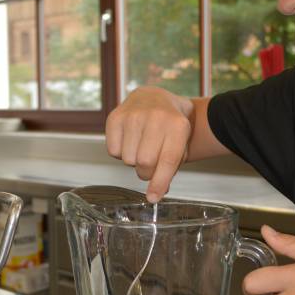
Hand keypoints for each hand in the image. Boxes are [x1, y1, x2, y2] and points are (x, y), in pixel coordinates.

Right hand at [105, 87, 194, 201]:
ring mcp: (133, 115)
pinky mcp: (115, 117)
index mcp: (177, 125)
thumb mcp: (181, 142)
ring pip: (127, 159)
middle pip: (144, 163)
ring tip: (140, 147)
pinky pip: (113, 151)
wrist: (154, 97)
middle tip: (151, 166)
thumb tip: (156, 193)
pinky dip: (120, 152)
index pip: (167, 160)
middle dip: (147, 173)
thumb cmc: (169, 126)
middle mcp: (155, 117)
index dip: (159, 182)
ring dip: (133, 161)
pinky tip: (129, 141)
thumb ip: (171, 167)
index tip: (153, 197)